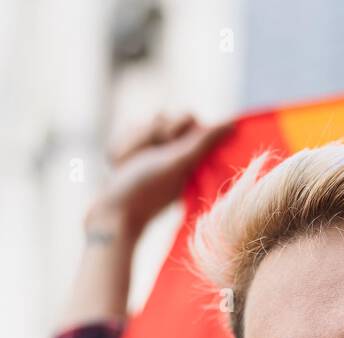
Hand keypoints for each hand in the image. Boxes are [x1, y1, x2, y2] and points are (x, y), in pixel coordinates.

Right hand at [86, 112, 233, 240]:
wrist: (111, 214)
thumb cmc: (146, 190)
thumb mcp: (176, 163)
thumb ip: (204, 142)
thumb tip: (233, 124)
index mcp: (192, 156)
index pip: (188, 118)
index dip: (174, 126)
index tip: (168, 143)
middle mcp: (175, 154)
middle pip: (163, 116)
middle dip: (150, 134)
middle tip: (146, 158)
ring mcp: (152, 155)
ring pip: (141, 124)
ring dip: (133, 141)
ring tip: (128, 164)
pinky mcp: (131, 158)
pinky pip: (126, 134)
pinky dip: (121, 148)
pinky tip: (118, 165)